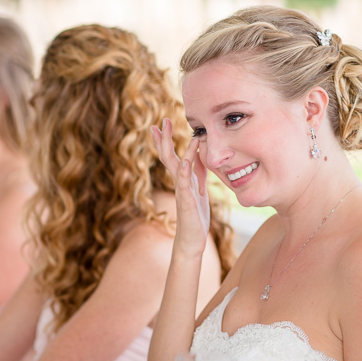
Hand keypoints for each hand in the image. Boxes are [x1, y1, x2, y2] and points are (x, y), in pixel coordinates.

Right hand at [151, 118, 209, 255]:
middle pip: (168, 156)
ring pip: (174, 164)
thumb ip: (199, 174)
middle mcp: (179, 182)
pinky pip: (184, 183)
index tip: (162, 124)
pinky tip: (185, 159)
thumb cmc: (195, 217)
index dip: (167, 140)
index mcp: (183, 179)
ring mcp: (181, 190)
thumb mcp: (200, 190)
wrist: (192, 240)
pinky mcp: (186, 200)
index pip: (173, 155)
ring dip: (171, 147)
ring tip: (167, 131)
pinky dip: (184, 170)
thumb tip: (199, 157)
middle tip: (161, 121)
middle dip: (164, 138)